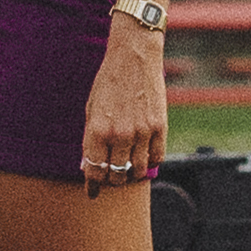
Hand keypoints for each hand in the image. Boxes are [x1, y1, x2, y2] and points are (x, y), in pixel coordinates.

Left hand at [79, 20, 172, 191]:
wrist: (134, 57)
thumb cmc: (108, 82)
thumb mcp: (91, 109)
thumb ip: (91, 139)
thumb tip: (90, 166)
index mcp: (98, 130)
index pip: (95, 171)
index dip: (93, 186)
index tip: (92, 192)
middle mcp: (119, 135)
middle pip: (116, 175)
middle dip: (112, 180)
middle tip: (111, 177)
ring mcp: (142, 132)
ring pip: (138, 171)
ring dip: (132, 175)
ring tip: (128, 170)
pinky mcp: (160, 127)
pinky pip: (157, 158)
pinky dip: (150, 162)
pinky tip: (145, 158)